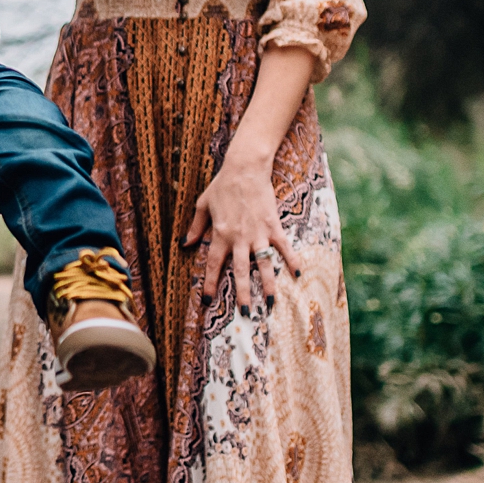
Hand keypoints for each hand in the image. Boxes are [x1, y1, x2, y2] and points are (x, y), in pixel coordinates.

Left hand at [183, 153, 297, 315]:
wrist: (244, 169)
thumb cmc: (222, 186)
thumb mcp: (203, 205)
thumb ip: (195, 227)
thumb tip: (185, 244)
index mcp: (220, 234)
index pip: (213, 265)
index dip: (210, 284)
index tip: (208, 301)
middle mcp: (238, 238)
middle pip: (240, 272)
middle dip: (242, 294)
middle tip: (245, 314)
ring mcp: (257, 233)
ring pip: (263, 264)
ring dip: (267, 285)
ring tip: (271, 304)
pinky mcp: (273, 226)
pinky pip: (283, 247)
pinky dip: (291, 260)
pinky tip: (298, 275)